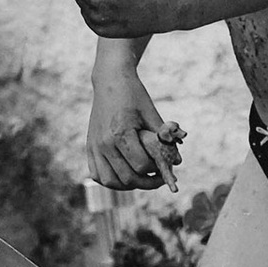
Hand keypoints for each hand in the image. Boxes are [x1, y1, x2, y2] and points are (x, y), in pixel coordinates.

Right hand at [88, 69, 181, 189]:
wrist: (110, 81)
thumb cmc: (134, 96)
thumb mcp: (152, 114)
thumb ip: (164, 139)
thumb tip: (177, 161)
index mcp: (121, 133)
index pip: (141, 166)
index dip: (156, 171)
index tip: (165, 168)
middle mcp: (104, 143)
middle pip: (127, 178)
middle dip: (146, 183)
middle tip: (158, 179)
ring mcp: (94, 146)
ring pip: (110, 181)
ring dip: (127, 185)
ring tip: (141, 179)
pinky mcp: (89, 147)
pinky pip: (97, 174)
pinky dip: (110, 180)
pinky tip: (123, 176)